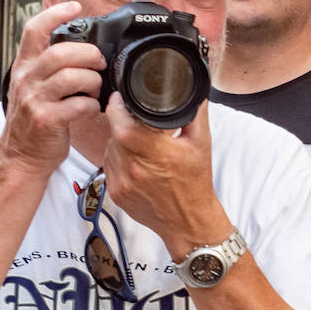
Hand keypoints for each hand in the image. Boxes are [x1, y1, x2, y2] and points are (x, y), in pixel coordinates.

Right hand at [0, 2, 106, 175]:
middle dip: (88, 53)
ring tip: (95, 88)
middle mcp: (26, 80)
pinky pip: (78, 104)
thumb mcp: (33, 87)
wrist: (20, 158)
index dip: (55, 13)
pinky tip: (91, 108)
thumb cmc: (33, 123)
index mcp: (25, 67)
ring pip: (70, 75)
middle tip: (99, 62)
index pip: (34, 29)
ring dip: (92, 80)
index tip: (75, 6)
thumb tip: (80, 49)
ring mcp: (35, 100)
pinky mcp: (46, 120)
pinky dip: (91, 105)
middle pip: (60, 51)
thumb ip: (49, 67)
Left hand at [99, 96, 227, 258]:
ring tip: (139, 143)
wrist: (188, 221)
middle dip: (122, 123)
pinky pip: (108, 166)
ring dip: (119, 141)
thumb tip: (194, 88)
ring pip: (109, 149)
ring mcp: (122, 182)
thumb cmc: (196, 183)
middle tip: (136, 122)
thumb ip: (195, 112)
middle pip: (115, 134)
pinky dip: (118, 158)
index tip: (122, 99)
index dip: (118, 107)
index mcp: (157, 153)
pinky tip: (135, 161)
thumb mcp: (202, 143)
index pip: (122, 123)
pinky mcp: (115, 193)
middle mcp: (135, 168)